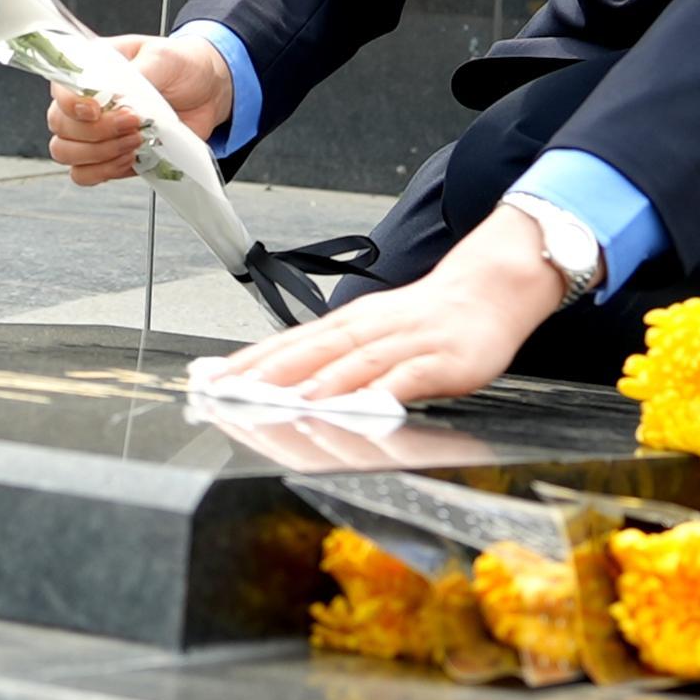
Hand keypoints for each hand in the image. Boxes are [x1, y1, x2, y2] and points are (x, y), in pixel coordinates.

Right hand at [46, 33, 232, 185]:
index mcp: (90, 68)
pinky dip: (105, 171)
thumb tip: (119, 98)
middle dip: (97, 131)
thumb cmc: (180, 65)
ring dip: (101, 153)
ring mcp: (92, 131)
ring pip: (65, 153)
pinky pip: (84, 174)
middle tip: (134, 123)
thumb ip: (139, 74)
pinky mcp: (108, 156)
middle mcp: (84, 101)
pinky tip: (130, 158)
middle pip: (59, 125)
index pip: (59, 88)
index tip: (97, 109)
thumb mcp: (163, 57)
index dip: (72, 104)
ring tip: (135, 141)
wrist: (207, 91)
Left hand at [200, 206, 569, 404]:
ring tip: (284, 403)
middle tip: (230, 394)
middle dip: (267, 374)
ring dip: (317, 384)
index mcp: (347, 323)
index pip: (288, 343)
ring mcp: (403, 343)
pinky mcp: (437, 360)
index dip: (248, 363)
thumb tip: (285, 382)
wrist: (488, 291)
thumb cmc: (427, 320)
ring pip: (352, 363)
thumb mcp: (372, 333)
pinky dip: (381, 393)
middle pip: (310, 351)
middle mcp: (368, 328)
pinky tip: (362, 408)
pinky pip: (405, 378)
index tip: (211, 381)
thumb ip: (332, 358)